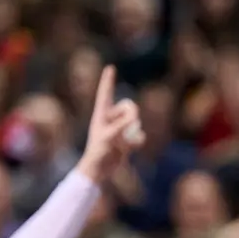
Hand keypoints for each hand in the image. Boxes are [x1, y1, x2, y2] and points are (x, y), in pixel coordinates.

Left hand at [76, 65, 142, 183]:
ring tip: (121, 143)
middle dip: (132, 114)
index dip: (108, 81)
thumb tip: (135, 117)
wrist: (99, 170)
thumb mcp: (109, 136)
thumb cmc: (98, 151)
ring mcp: (121, 128)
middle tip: (130, 123)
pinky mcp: (127, 139)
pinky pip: (140, 134)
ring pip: (136, 121)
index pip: (106, 93)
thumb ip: (123, 124)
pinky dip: (137, 141)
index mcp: (102, 113)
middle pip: (129, 106)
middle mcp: (111, 118)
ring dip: (133, 131)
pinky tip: (129, 149)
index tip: (110, 67)